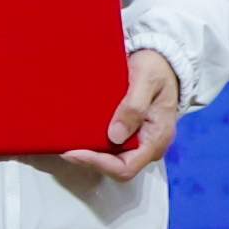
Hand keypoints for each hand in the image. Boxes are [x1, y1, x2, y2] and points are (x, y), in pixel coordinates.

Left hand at [58, 50, 187, 183]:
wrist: (164, 61)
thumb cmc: (157, 68)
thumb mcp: (146, 80)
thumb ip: (134, 106)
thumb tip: (115, 136)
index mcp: (157, 138)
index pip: (126, 167)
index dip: (98, 164)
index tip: (73, 152)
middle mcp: (149, 145)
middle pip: (117, 167)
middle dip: (91, 160)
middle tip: (65, 147)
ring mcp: (140, 140)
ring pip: (113, 158)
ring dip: (90, 153)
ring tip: (67, 141)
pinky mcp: (132, 133)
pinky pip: (112, 146)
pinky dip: (94, 144)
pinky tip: (78, 134)